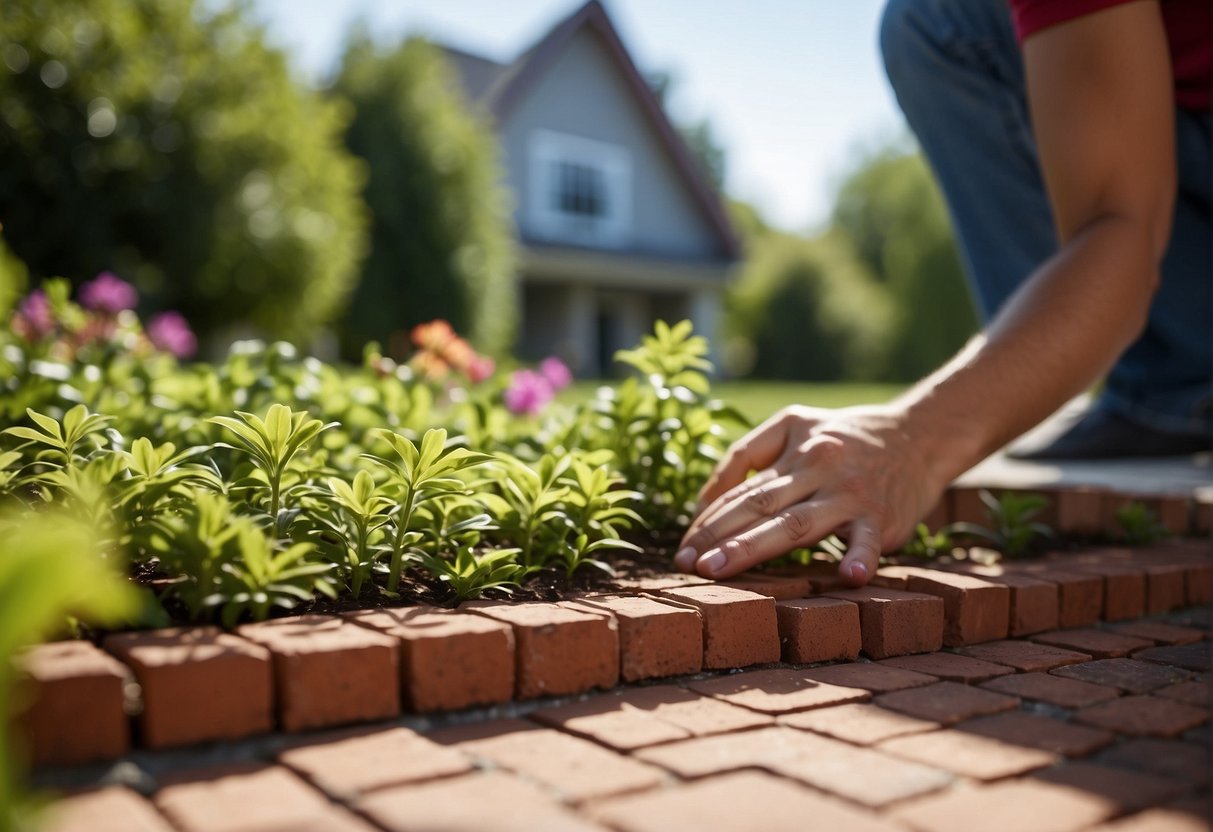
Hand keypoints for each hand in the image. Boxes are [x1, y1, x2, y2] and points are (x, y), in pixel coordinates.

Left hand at [675, 403, 943, 585]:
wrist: (921, 434)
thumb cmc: (845, 437)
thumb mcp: (794, 424)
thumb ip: (749, 455)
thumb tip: (704, 499)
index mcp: (792, 448)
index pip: (741, 488)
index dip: (708, 519)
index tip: (682, 549)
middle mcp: (817, 467)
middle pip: (759, 505)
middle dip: (717, 536)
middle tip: (685, 565)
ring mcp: (850, 494)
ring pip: (796, 524)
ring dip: (754, 548)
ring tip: (720, 570)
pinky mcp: (883, 517)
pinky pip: (869, 539)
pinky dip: (860, 557)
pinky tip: (849, 576)